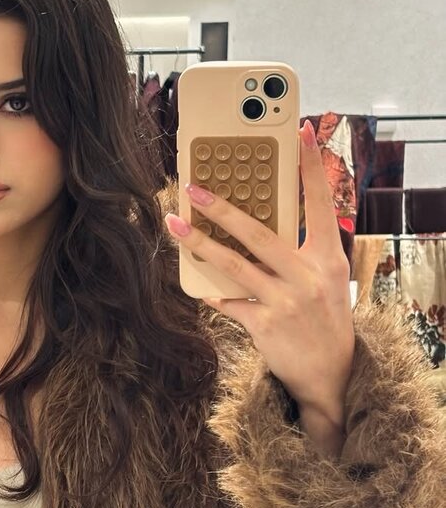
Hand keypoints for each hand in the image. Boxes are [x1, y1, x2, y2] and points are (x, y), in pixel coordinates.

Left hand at [165, 120, 354, 419]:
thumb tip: (256, 225)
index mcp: (328, 258)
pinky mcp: (266, 324)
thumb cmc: (324, 321)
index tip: (303, 131)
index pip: (320, 203)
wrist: (332, 376)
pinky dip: (213, 292)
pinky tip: (199, 285)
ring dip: (200, 242)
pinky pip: (229, 301)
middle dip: (222, 207)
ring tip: (175, 223)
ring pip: (235, 263)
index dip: (312, 166)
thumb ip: (299, 253)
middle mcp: (308, 275)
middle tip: (193, 187)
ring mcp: (286, 300)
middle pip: (259, 232)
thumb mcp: (326, 282)